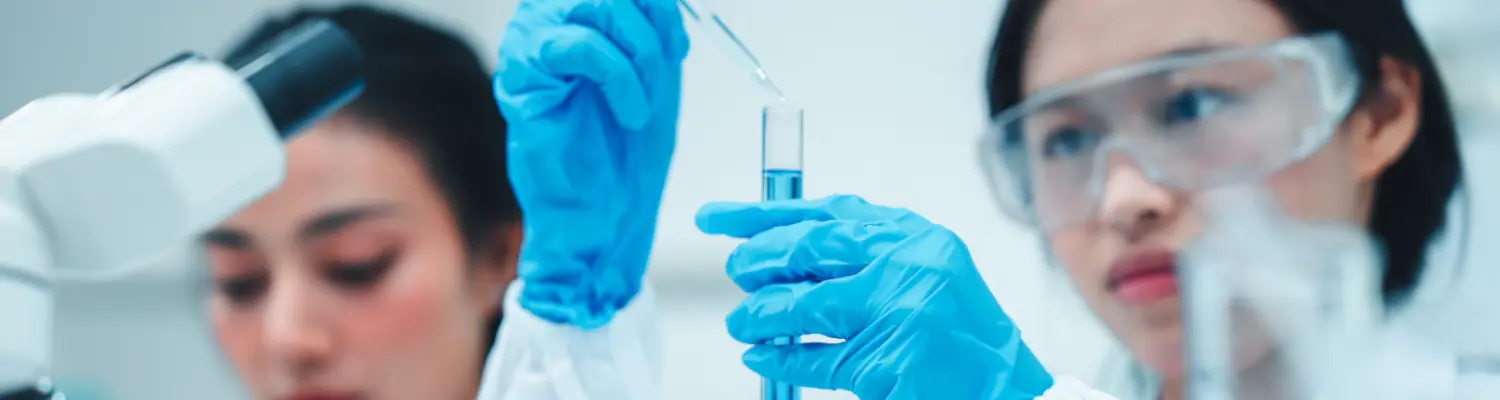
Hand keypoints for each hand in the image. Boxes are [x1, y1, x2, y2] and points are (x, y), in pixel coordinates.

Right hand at [495, 0, 688, 328]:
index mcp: (576, 19)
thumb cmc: (626, 156)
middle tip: (660, 79)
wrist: (607, 221)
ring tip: (643, 104)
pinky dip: (618, 75)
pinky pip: (579, 45)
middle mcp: (546, 24)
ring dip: (639, 54)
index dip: (661, 9)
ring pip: (598, 4)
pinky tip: (629, 112)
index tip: (678, 50)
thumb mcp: (654, 74)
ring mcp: (530, 47)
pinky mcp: (523, 79)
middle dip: (650, 30)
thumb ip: (653, 27)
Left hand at [696, 195, 1054, 398]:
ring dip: (760, 314)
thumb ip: (862, 257)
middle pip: (811, 248)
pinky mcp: (888, 359)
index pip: (826, 212)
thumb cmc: (958, 334)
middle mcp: (908, 264)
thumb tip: (777, 253)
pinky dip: (780, 357)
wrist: (1004, 390)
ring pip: (804, 306)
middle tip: (733, 269)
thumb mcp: (921, 274)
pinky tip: (760, 355)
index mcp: (914, 236)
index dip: (765, 214)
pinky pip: (815, 357)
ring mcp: (900, 311)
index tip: (720, 218)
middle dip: (759, 259)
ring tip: (740, 322)